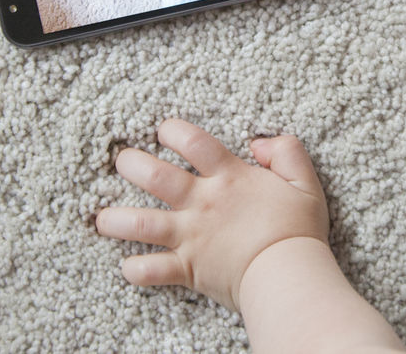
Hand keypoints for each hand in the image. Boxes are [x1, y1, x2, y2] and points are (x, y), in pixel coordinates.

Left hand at [95, 119, 329, 312]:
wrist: (289, 275)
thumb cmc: (297, 230)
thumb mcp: (303, 181)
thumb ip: (286, 151)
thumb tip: (259, 142)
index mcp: (228, 178)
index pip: (192, 142)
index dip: (172, 130)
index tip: (162, 130)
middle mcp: (202, 203)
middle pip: (155, 176)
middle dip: (131, 164)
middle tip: (122, 160)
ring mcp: (190, 236)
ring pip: (141, 223)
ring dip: (116, 219)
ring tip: (101, 217)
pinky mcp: (187, 269)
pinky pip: (151, 270)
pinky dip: (135, 269)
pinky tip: (127, 265)